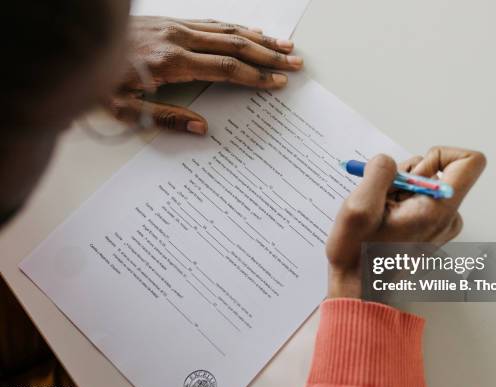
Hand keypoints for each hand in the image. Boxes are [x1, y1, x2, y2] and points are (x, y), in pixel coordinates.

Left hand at [107, 17, 302, 134]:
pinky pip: (212, 22)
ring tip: (285, 47)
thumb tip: (203, 129)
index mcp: (171, 62)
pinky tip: (253, 32)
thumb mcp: (126, 110)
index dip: (255, 76)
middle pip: (234, 45)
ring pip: (227, 30)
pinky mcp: (170, 21)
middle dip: (269, 55)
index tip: (277, 82)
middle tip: (294, 63)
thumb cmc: (98, 81)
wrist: (73, 44)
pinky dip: (237, 27)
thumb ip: (167, 119)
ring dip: (260, 39)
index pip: (225, 68)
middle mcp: (177, 38)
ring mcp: (175, 25)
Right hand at [326, 147, 486, 297]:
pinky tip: (382, 221)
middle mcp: (448, 216)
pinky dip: (398, 201)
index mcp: (438, 209)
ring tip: (379, 214)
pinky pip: (418, 198)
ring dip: (397, 189)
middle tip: (382, 201)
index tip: (411, 172)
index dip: (439, 154)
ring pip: (424, 183)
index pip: (470, 161)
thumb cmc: (358, 255)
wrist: (358, 289)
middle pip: (438, 170)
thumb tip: (387, 162)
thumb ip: (378, 172)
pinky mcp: (430, 229)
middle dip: (405, 175)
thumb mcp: (359, 206)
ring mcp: (440, 224)